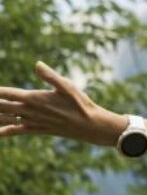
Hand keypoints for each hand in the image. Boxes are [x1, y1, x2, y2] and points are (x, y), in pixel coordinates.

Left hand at [0, 61, 125, 144]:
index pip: (5, 93)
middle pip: (1, 106)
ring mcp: (31, 121)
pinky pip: (15, 130)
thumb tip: (36, 63)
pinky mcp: (37, 128)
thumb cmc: (80, 104)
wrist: (89, 126)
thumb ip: (50, 76)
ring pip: (5, 117)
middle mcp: (29, 111)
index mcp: (34, 98)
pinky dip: (3, 130)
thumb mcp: (68, 86)